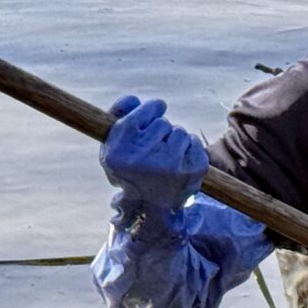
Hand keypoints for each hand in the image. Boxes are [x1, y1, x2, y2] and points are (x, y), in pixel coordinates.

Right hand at [100, 94, 207, 219]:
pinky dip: (187, 150)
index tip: (144, 125)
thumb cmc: (130, 167)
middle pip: (164, 122)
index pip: (150, 108)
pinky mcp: (192, 171)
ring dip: (173, 141)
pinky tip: (176, 164)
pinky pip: (194, 143)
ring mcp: (170, 167)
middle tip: (151, 151)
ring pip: (179, 132)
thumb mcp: (113, 142)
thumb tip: (134, 100)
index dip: (149, 112)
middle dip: (159, 132)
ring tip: (162, 160)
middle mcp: (143, 158)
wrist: (149, 207)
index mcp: (119, 148)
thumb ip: (119, 112)